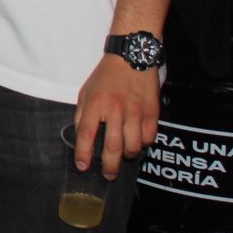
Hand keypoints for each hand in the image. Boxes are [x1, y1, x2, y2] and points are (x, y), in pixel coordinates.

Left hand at [74, 53, 160, 178]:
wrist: (132, 57)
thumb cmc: (106, 76)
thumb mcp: (86, 91)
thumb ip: (82, 114)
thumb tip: (80, 136)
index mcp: (95, 104)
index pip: (86, 134)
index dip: (83, 153)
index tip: (82, 166)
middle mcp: (115, 110)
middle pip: (112, 146)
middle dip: (109, 166)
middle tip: (108, 175)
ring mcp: (135, 112)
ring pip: (133, 146)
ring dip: (127, 155)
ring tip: (123, 155)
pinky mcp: (152, 112)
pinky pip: (149, 138)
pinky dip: (143, 144)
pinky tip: (137, 141)